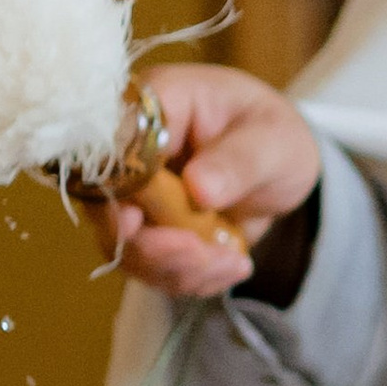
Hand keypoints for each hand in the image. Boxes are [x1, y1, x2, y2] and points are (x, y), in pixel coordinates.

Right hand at [95, 65, 319, 301]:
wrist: (280, 169)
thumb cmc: (273, 137)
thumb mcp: (273, 142)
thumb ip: (238, 161)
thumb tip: (198, 187)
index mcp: (155, 107)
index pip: (111, 145)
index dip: (114, 188)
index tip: (135, 222)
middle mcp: (132, 152)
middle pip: (106, 205)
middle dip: (148, 244)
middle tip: (197, 254)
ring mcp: (136, 196)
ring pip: (127, 246)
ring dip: (176, 268)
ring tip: (231, 262)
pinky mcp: (149, 231)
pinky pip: (153, 268)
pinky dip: (191, 278)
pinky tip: (232, 265)